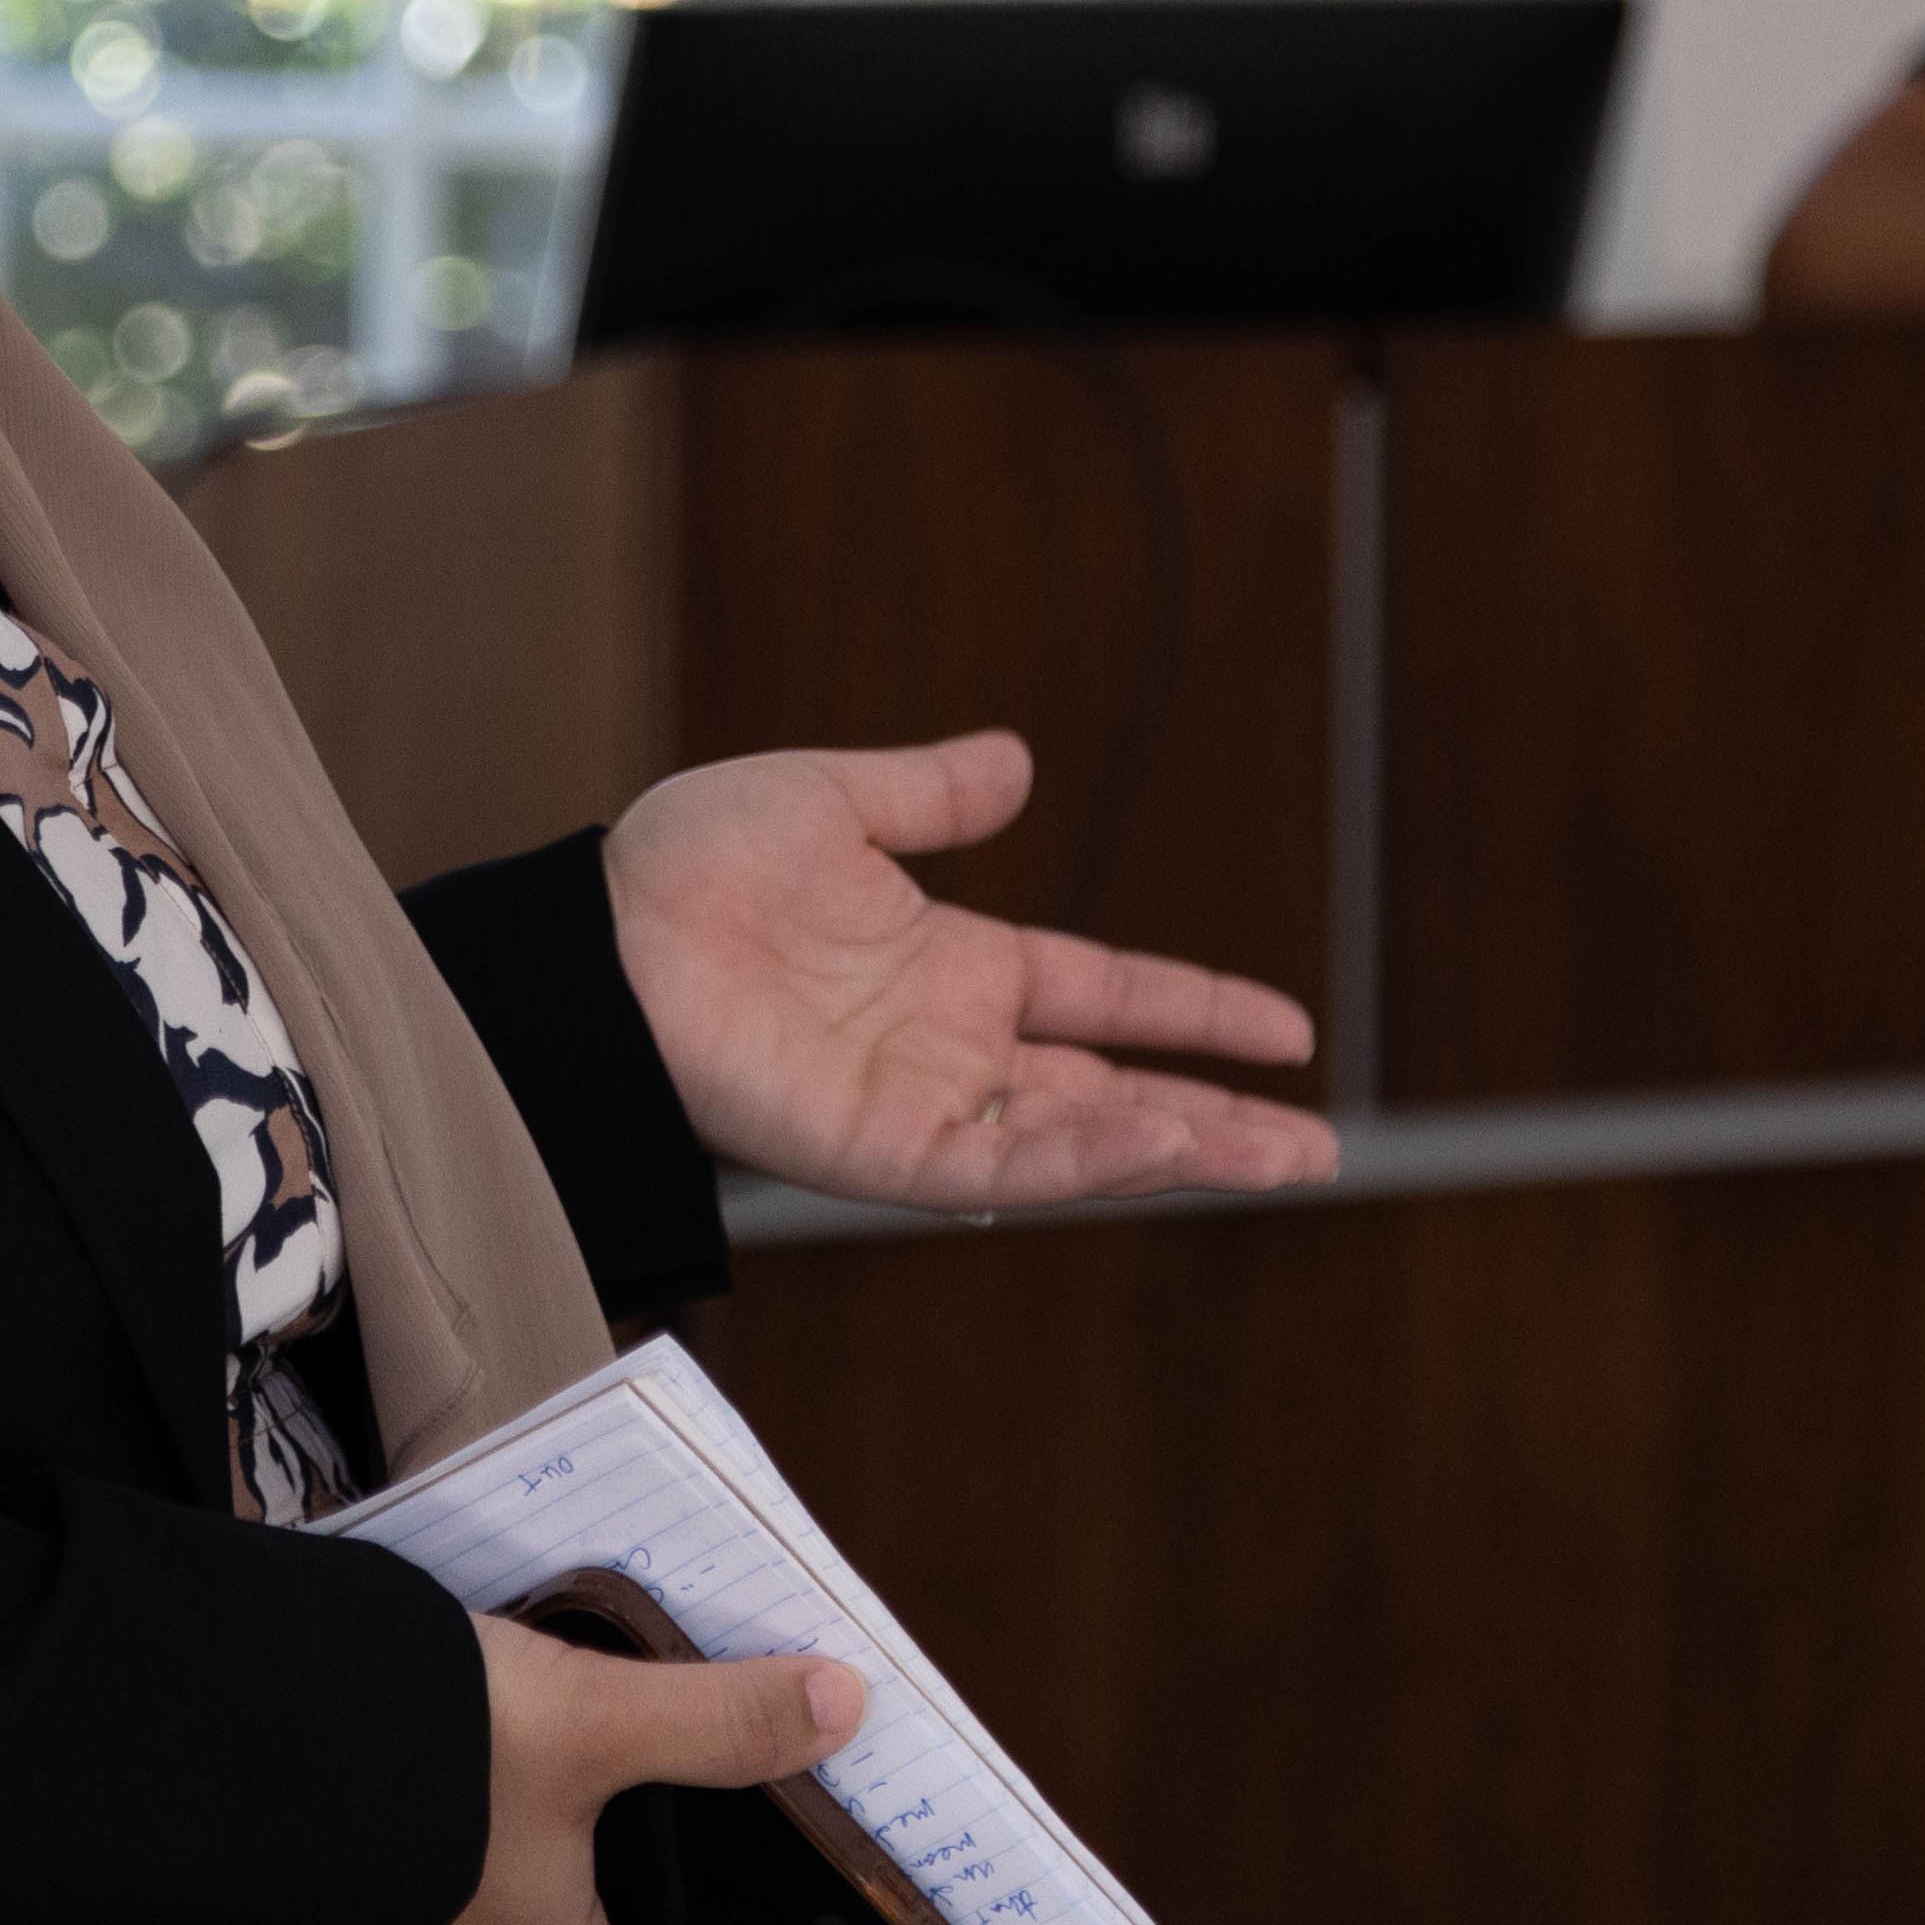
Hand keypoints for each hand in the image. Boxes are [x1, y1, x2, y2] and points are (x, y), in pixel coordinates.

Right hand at [382, 1613, 864, 1924]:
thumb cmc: (425, 1757)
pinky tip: (501, 1782)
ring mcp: (411, 1920)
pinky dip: (486, 1854)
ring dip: (547, 1912)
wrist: (252, 1726)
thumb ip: (719, 1720)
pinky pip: (446, 1886)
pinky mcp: (367, 1861)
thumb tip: (838, 1710)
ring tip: (603, 1847)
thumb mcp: (598, 1723)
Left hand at [605, 733, 1342, 1212]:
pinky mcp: (882, 1149)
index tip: (1288, 1025)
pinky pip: (1004, 1164)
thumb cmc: (691, 869)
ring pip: (1080, 1143)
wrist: (602, 935)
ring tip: (1283, 1155)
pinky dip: (1087, 1157)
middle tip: (1322, 1148)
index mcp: (957, 968)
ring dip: (1181, 1148)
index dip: (1197, 1008)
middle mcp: (955, 1048)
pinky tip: (1162, 1139)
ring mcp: (924, 1105)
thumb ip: (931, 793)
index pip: (1108, 994)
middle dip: (1222, 1120)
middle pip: (1119, 1092)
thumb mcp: (834, 802)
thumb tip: (1018, 759)